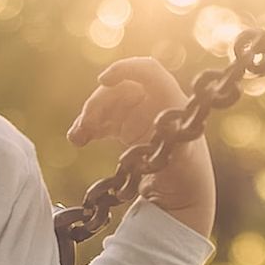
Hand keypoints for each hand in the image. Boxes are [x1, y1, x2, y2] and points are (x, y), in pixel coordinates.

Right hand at [67, 57, 215, 237]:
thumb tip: (164, 129)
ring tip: (77, 138)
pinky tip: (79, 139)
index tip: (102, 80)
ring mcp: (139, 114)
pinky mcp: (128, 129)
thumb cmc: (187, 176)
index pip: (149, 71)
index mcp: (171, 101)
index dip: (125, 69)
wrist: (181, 196)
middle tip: (84, 125)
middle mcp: (155, 103)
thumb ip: (175, 144)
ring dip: (89, 116)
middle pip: (120, 88)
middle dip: (98, 103)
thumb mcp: (183, 160)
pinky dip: (89, 127)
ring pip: (108, 103)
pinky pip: (103, 120)